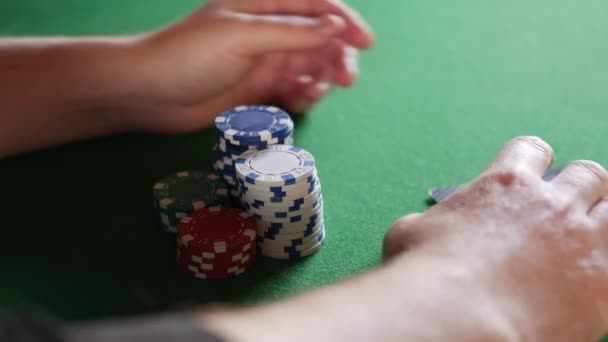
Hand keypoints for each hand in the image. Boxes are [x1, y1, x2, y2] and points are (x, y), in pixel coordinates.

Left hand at [127, 0, 373, 132]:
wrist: (148, 94)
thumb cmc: (188, 56)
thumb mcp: (241, 36)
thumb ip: (291, 32)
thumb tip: (336, 25)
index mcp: (263, 6)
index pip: (315, 5)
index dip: (344, 21)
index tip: (366, 43)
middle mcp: (268, 32)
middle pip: (319, 39)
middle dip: (337, 56)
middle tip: (346, 80)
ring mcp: (264, 62)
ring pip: (310, 67)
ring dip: (322, 79)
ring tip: (315, 94)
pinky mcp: (258, 91)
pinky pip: (293, 91)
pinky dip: (303, 97)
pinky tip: (299, 102)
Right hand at [384, 136, 607, 340]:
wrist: (456, 315)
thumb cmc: (425, 272)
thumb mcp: (411, 231)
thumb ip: (433, 221)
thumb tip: (426, 229)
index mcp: (505, 183)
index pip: (534, 149)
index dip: (534, 160)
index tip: (532, 176)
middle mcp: (551, 204)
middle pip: (589, 174)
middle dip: (581, 186)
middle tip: (568, 208)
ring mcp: (583, 242)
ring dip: (602, 220)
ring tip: (587, 239)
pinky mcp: (602, 285)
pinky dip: (603, 268)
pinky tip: (588, 280)